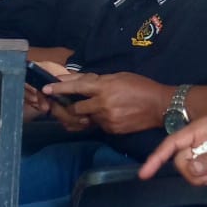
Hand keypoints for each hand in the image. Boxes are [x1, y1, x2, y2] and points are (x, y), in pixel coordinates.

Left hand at [40, 72, 170, 135]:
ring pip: (86, 118)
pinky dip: (99, 120)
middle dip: (71, 107)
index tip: (46, 89)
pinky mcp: (112, 130)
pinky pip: (98, 125)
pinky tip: (110, 115)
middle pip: (75, 109)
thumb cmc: (141, 86)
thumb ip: (98, 80)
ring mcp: (107, 119)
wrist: (160, 106)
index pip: (76, 87)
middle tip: (67, 104)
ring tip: (96, 108)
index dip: (59, 88)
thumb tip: (80, 81)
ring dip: (87, 114)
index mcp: (104, 87)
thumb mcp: (119, 77)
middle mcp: (102, 104)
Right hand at [139, 111, 206, 185]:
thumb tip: (192, 169)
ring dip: (201, 176)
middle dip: (192, 174)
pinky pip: (200, 170)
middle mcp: (196, 137)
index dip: (156, 159)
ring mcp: (202, 146)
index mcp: (199, 129)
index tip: (144, 174)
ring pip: (190, 168)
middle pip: (180, 161)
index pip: (171, 144)